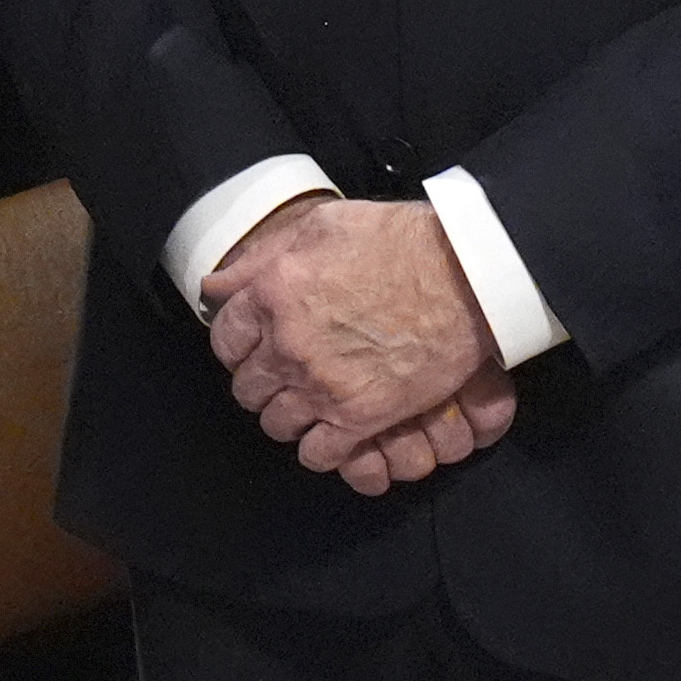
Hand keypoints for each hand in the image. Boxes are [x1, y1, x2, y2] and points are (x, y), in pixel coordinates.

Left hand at [198, 196, 500, 488]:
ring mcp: (323, 385)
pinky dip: (319, 448)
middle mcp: (289, 344)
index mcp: (274, 293)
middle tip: (283, 376)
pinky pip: (317, 454)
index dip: (237, 346)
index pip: (225, 338)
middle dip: (261, 382)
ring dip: (288, 415)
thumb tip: (216, 286)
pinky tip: (331, 432)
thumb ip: (263, 257)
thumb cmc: (399, 241)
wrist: (465, 275)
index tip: (252, 348)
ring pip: (277, 423)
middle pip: (248, 387)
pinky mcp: (360, 416)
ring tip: (308, 403)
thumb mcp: (322, 225)